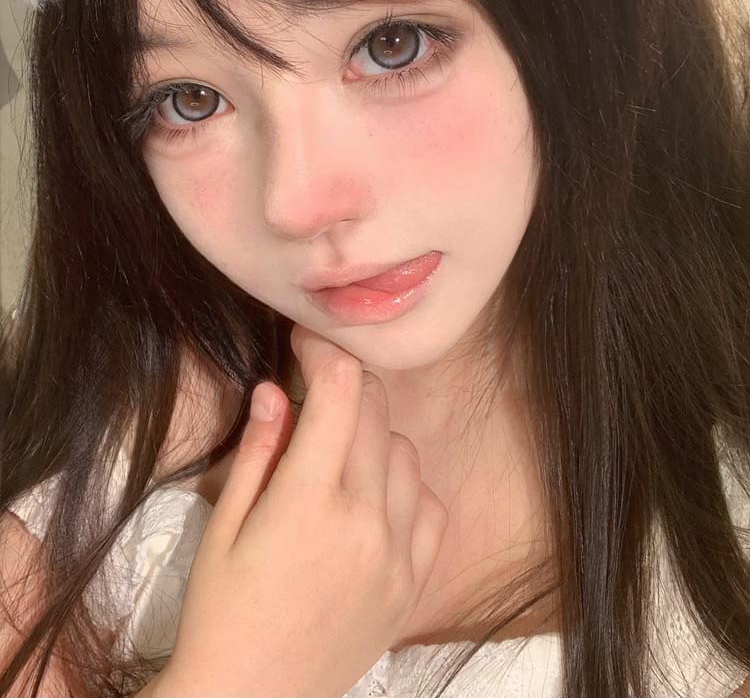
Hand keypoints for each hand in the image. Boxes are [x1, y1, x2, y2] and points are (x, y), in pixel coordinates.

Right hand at [156, 323, 448, 697]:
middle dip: (345, 384)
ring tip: (338, 455)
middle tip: (315, 391)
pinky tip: (374, 498)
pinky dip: (407, 487)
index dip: (323, 351)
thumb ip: (259, 453)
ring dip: (374, 435)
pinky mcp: (414, 583)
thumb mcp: (224, 528)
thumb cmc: (221, 613)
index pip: (339, 393)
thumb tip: (278, 389)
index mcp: (309, 502)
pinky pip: (432, 505)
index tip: (304, 341)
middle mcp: (365, 520)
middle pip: (376, 411)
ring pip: (407, 451)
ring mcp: (399, 553)